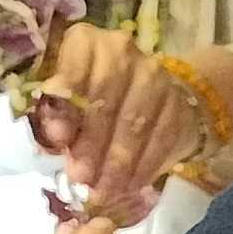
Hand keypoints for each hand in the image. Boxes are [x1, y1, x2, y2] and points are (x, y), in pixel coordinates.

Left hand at [31, 24, 196, 220]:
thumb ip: (58, 116)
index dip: (66, 108)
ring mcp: (155, 76)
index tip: (59, 142)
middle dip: (91, 147)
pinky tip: (130, 185)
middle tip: (81, 179)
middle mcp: (122, 51)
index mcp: (86, 43)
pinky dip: (144, 166)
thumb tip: (53, 138)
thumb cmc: (98, 100)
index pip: (74, 71)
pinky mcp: (179, 103)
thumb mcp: (69, 102)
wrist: (153, 96)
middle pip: (105, 103)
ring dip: (117, 164)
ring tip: (103, 190)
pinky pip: (161, 139)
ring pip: (135, 124)